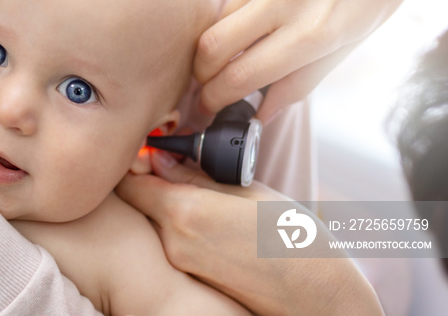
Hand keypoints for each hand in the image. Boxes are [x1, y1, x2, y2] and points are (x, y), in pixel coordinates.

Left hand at [115, 151, 382, 315]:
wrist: (317, 295)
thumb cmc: (292, 236)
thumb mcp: (246, 191)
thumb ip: (194, 175)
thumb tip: (159, 158)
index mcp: (185, 211)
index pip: (130, 183)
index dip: (136, 163)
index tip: (153, 152)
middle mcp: (173, 241)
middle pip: (141, 203)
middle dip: (153, 182)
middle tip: (180, 166)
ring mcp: (180, 263)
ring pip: (156, 221)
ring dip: (169, 204)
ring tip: (206, 194)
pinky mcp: (191, 277)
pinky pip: (172, 241)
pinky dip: (182, 225)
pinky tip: (213, 221)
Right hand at [195, 0, 444, 121]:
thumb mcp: (348, 45)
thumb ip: (299, 82)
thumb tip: (260, 114)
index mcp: (314, 32)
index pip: (242, 75)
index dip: (216, 99)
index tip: (208, 108)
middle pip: (211, 48)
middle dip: (201, 75)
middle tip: (208, 86)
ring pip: (217, 22)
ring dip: (221, 45)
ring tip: (244, 48)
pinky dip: (243, 13)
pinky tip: (270, 6)